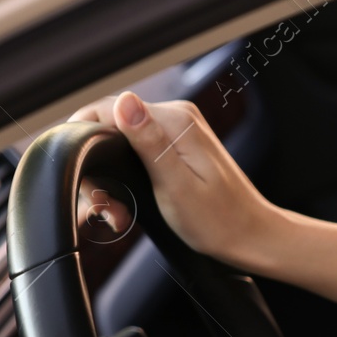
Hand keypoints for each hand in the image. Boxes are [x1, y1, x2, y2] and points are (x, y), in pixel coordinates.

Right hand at [68, 91, 283, 268]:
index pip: (104, 109)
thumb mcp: (175, 185)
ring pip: (120, 142)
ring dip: (112, 178)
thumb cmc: (218, 221)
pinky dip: (127, 177)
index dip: (85, 145)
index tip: (92, 187)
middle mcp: (177, 116)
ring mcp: (179, 129)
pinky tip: (129, 204)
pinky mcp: (179, 145)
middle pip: (108, 127)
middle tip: (109, 211)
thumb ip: (148, 143)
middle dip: (99, 170)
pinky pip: (138, 151)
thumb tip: (123, 101)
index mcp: (175, 121)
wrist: (251, 236)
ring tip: (118, 214)